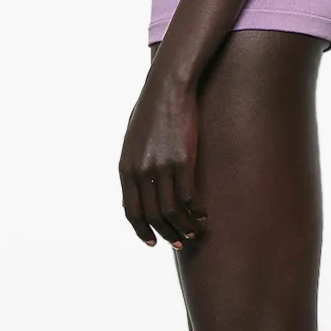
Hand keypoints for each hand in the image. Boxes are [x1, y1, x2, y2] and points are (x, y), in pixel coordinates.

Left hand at [118, 67, 206, 248]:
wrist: (168, 87)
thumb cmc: (152, 110)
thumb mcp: (132, 140)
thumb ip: (132, 167)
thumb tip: (133, 191)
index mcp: (126, 168)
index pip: (132, 211)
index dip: (142, 230)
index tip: (153, 243)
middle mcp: (141, 171)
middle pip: (153, 215)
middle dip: (167, 234)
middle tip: (179, 243)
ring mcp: (161, 167)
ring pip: (172, 211)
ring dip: (184, 227)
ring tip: (194, 234)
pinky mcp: (182, 161)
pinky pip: (190, 197)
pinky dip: (197, 211)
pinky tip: (204, 216)